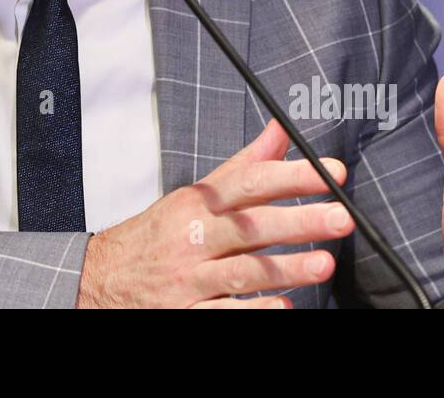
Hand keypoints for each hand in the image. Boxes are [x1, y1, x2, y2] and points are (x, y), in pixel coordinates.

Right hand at [76, 118, 355, 307]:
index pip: (249, 181)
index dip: (292, 176)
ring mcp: (189, 278)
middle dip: (299, 221)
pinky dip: (254, 312)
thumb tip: (283, 129)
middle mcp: (194, 237)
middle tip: (342, 218)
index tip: (332, 173)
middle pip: (250, 226)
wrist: (102, 279)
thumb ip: (244, 165)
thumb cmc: (160, 234)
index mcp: (199, 203)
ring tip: (324, 264)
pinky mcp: (184, 314)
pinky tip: (284, 308)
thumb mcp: (196, 194)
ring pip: (242, 271)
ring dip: (285, 268)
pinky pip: (222, 315)